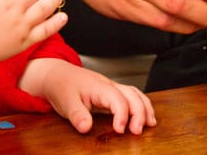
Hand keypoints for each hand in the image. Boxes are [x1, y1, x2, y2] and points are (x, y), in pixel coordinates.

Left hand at [36, 59, 155, 134]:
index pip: (118, 99)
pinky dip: (141, 105)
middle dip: (139, 112)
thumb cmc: (62, 86)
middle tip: (137, 131)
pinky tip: (145, 116)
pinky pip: (132, 96)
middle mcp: (109, 85)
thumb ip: (77, 114)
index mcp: (98, 87)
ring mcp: (112, 88)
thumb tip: (86, 127)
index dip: (122, 115)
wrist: (57, 74)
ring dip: (145, 108)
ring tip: (150, 124)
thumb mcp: (65, 102)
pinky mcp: (112, 93)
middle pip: (132, 95)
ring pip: (135, 93)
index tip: (119, 130)